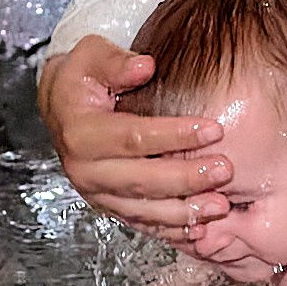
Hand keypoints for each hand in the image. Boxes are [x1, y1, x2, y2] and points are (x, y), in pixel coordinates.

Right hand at [38, 34, 232, 238]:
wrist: (61, 109)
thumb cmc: (81, 80)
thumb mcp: (90, 56)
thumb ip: (116, 61)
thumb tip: (145, 66)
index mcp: (81, 133)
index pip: (133, 137)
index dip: (175, 135)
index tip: (213, 130)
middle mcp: (86, 170)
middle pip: (142, 180)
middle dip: (186, 178)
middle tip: (225, 170)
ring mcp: (98, 193)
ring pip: (144, 209)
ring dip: (184, 211)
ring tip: (220, 205)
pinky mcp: (110, 206)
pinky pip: (142, 223)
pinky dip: (171, 229)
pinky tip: (199, 228)